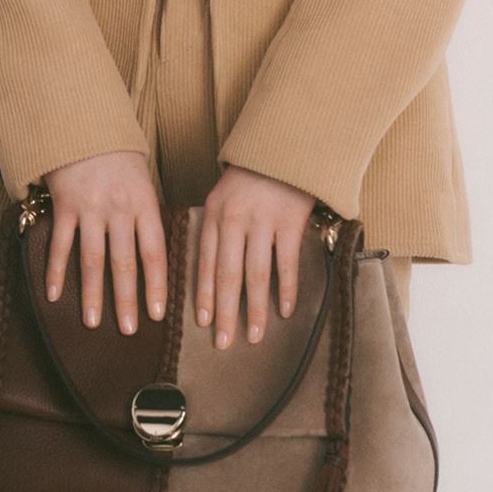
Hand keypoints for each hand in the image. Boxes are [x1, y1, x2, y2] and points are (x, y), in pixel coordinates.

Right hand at [43, 151, 166, 336]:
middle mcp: (119, 209)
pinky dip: (57, 271)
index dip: (156, 286)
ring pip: (93, 259)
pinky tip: (54, 295)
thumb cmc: (118, 155)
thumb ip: (146, 214)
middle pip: (125, 262)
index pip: (154, 252)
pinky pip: (61, 244)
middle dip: (127, 300)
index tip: (157, 315)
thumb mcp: (143, 180)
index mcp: (144, 203)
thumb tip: (154, 254)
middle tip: (129, 330)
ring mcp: (91, 208)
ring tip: (93, 323)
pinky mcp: (65, 205)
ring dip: (93, 294)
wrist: (86, 125)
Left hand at [195, 164, 316, 348]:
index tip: (202, 323)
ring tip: (253, 336)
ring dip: (254, 309)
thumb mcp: (223, 197)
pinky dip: (285, 289)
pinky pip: (286, 263)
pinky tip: (284, 310)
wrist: (284, 147)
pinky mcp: (290, 221)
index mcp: (214, 214)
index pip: (204, 262)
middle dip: (224, 313)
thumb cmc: (252, 177)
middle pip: (227, 275)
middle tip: (222, 344)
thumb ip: (216, 230)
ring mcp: (263, 220)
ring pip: (255, 275)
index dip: (203, 295)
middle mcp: (235, 219)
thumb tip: (207, 274)